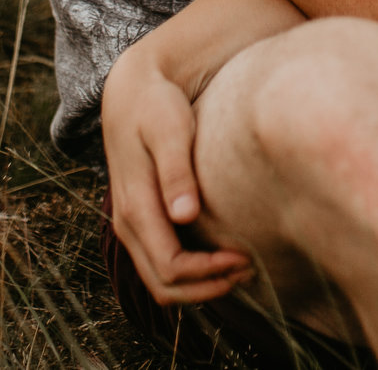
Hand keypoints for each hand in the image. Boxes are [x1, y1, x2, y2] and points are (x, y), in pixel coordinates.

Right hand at [99, 39, 252, 305]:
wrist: (132, 90)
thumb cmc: (157, 105)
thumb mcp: (169, 129)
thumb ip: (176, 171)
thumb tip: (184, 216)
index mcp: (135, 206)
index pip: (170, 264)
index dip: (208, 272)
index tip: (244, 257)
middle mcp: (127, 223)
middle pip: (163, 285)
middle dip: (207, 286)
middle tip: (250, 269)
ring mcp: (131, 224)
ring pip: (161, 280)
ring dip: (200, 284)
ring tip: (243, 267)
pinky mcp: (142, 219)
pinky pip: (162, 263)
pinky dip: (192, 273)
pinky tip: (224, 255)